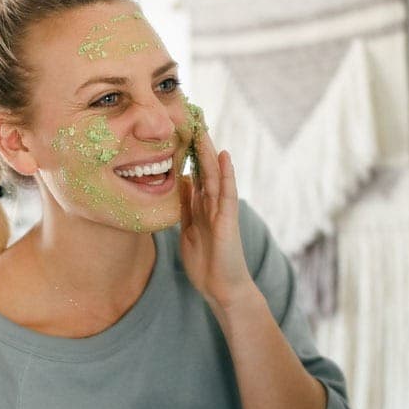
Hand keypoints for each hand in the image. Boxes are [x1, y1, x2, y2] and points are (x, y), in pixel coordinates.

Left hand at [179, 131, 254, 310]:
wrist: (222, 289)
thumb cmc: (206, 263)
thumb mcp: (188, 230)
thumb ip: (187, 207)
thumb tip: (182, 181)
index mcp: (202, 207)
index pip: (195, 174)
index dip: (188, 154)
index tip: (180, 131)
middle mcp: (213, 205)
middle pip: (205, 170)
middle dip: (198, 147)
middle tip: (192, 120)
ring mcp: (222, 211)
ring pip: (215, 175)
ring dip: (210, 152)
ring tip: (205, 129)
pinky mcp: (228, 220)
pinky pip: (227, 193)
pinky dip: (226, 173)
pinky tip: (224, 155)